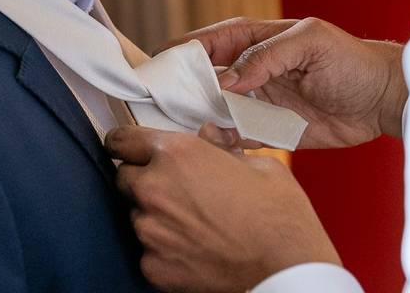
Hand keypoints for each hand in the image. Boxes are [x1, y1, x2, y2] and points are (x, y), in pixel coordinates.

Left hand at [105, 126, 340, 292]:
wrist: (287, 271)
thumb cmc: (279, 217)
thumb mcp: (258, 165)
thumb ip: (221, 148)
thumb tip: (209, 139)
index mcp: (177, 154)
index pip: (122, 140)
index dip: (125, 144)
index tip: (126, 149)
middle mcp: (155, 189)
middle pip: (125, 177)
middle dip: (144, 180)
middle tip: (176, 189)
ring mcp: (151, 230)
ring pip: (136, 215)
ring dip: (155, 215)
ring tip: (192, 222)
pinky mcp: (153, 266)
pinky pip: (147, 250)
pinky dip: (163, 248)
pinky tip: (193, 247)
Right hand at [162, 17, 406, 147]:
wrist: (382, 101)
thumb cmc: (350, 60)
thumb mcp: (309, 43)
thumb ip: (265, 56)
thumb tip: (227, 79)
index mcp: (251, 40)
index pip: (203, 44)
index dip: (176, 54)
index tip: (154, 69)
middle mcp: (246, 71)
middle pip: (199, 80)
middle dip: (178, 91)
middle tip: (159, 105)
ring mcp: (254, 102)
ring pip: (212, 110)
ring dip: (196, 119)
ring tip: (181, 129)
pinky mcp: (267, 130)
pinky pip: (235, 137)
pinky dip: (221, 142)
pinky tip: (213, 144)